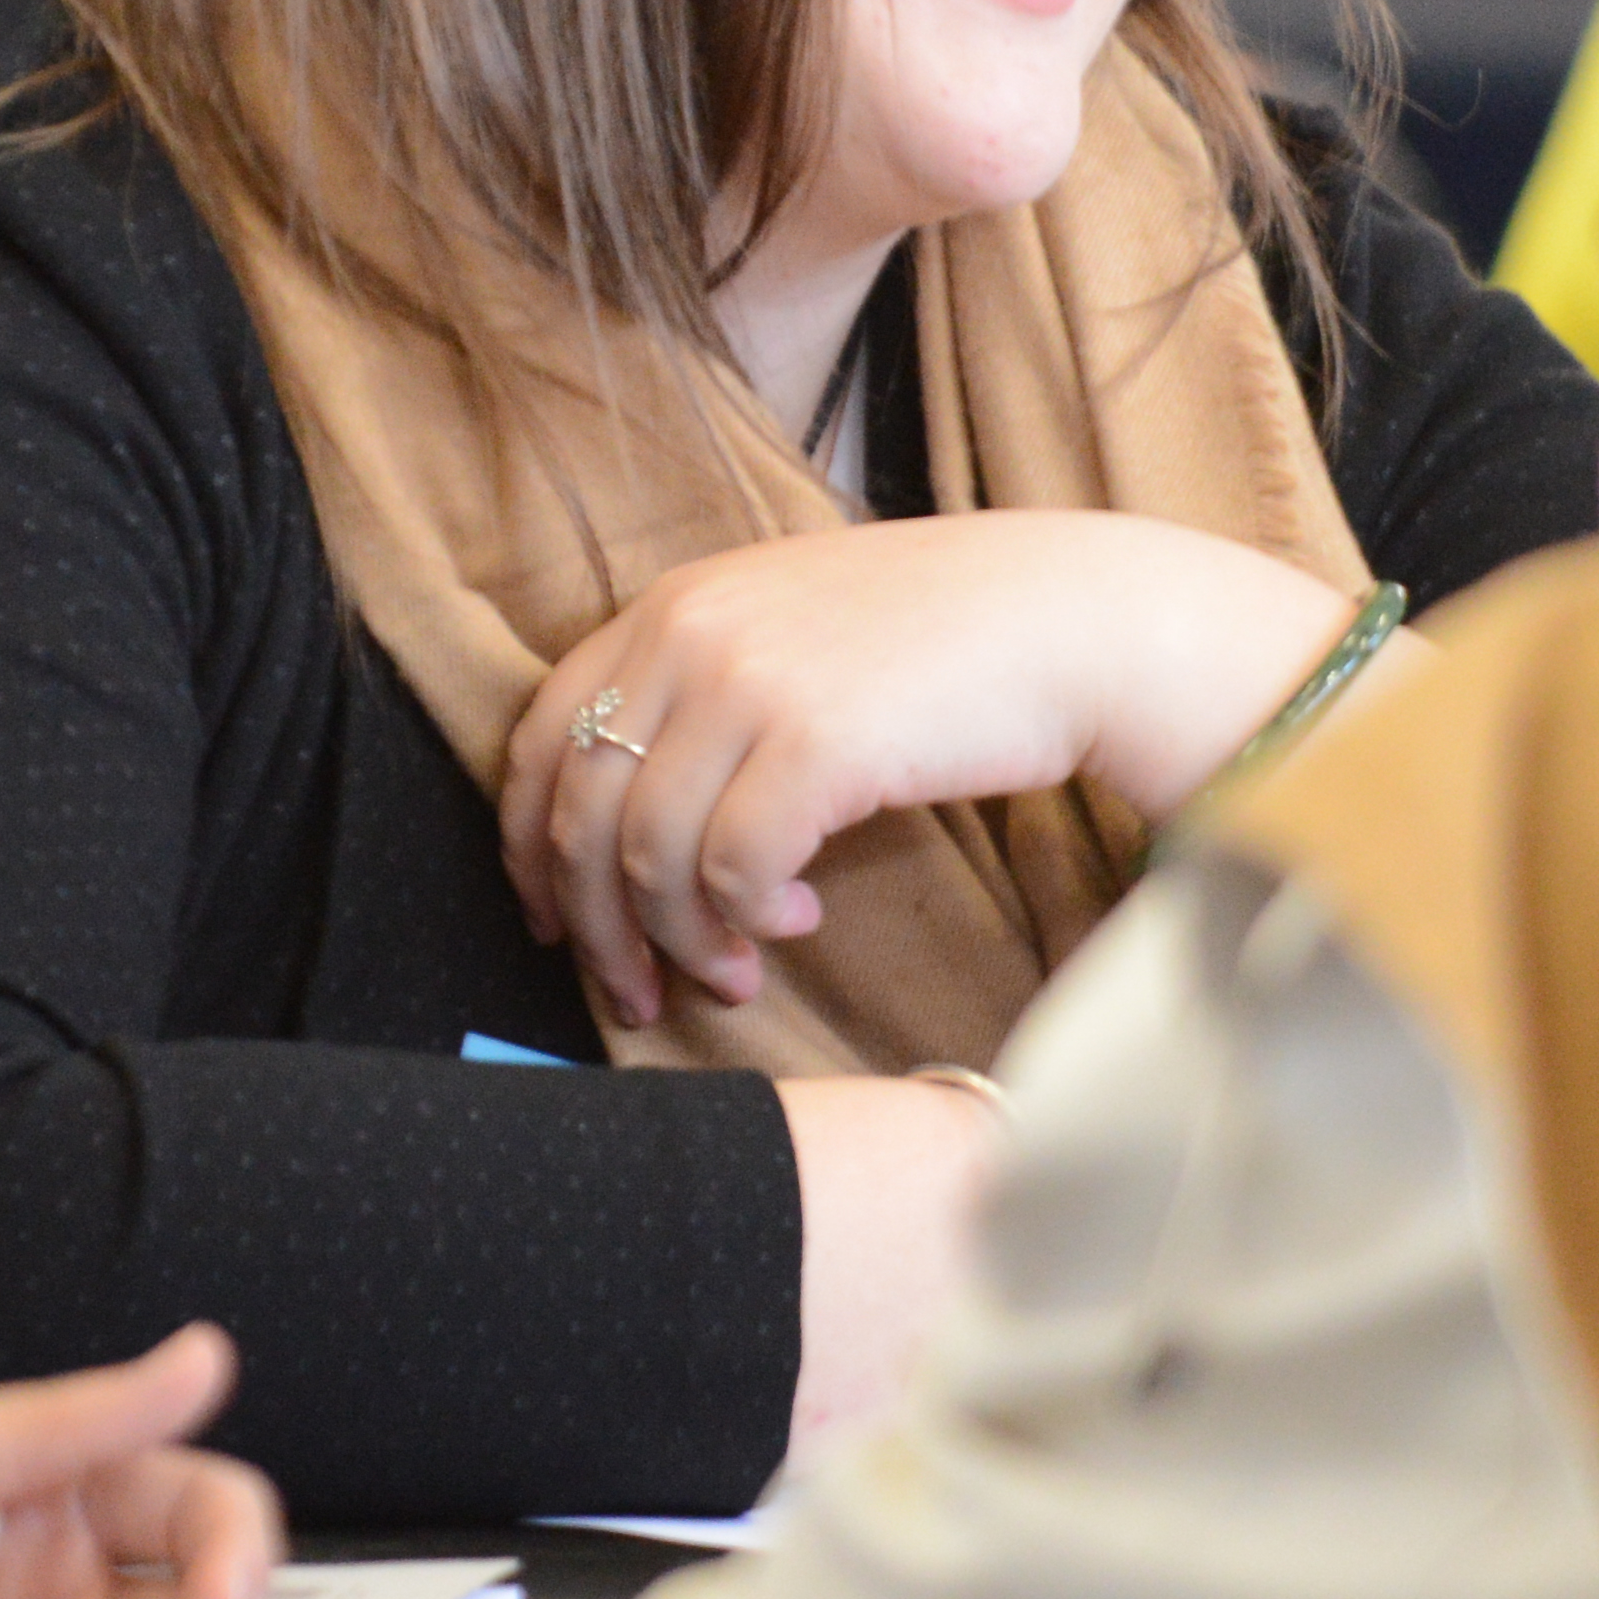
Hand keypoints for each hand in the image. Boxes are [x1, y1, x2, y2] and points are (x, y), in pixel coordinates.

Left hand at [508, 518, 1372, 1025]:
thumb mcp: (792, 632)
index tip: (552, 918)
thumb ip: (706, 696)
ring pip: (650, 858)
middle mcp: (690, 635)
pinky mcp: (815, 743)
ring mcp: (748, 684)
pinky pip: (735, 873)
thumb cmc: (943, 641)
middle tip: (635, 993)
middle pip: (582, 813)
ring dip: (683, 943)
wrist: (1070, 617)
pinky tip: (796, 923)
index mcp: (673, 606)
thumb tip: (637, 829)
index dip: (528, 846)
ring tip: (732, 974)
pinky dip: (752, 922)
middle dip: (598, 927)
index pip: (541, 738)